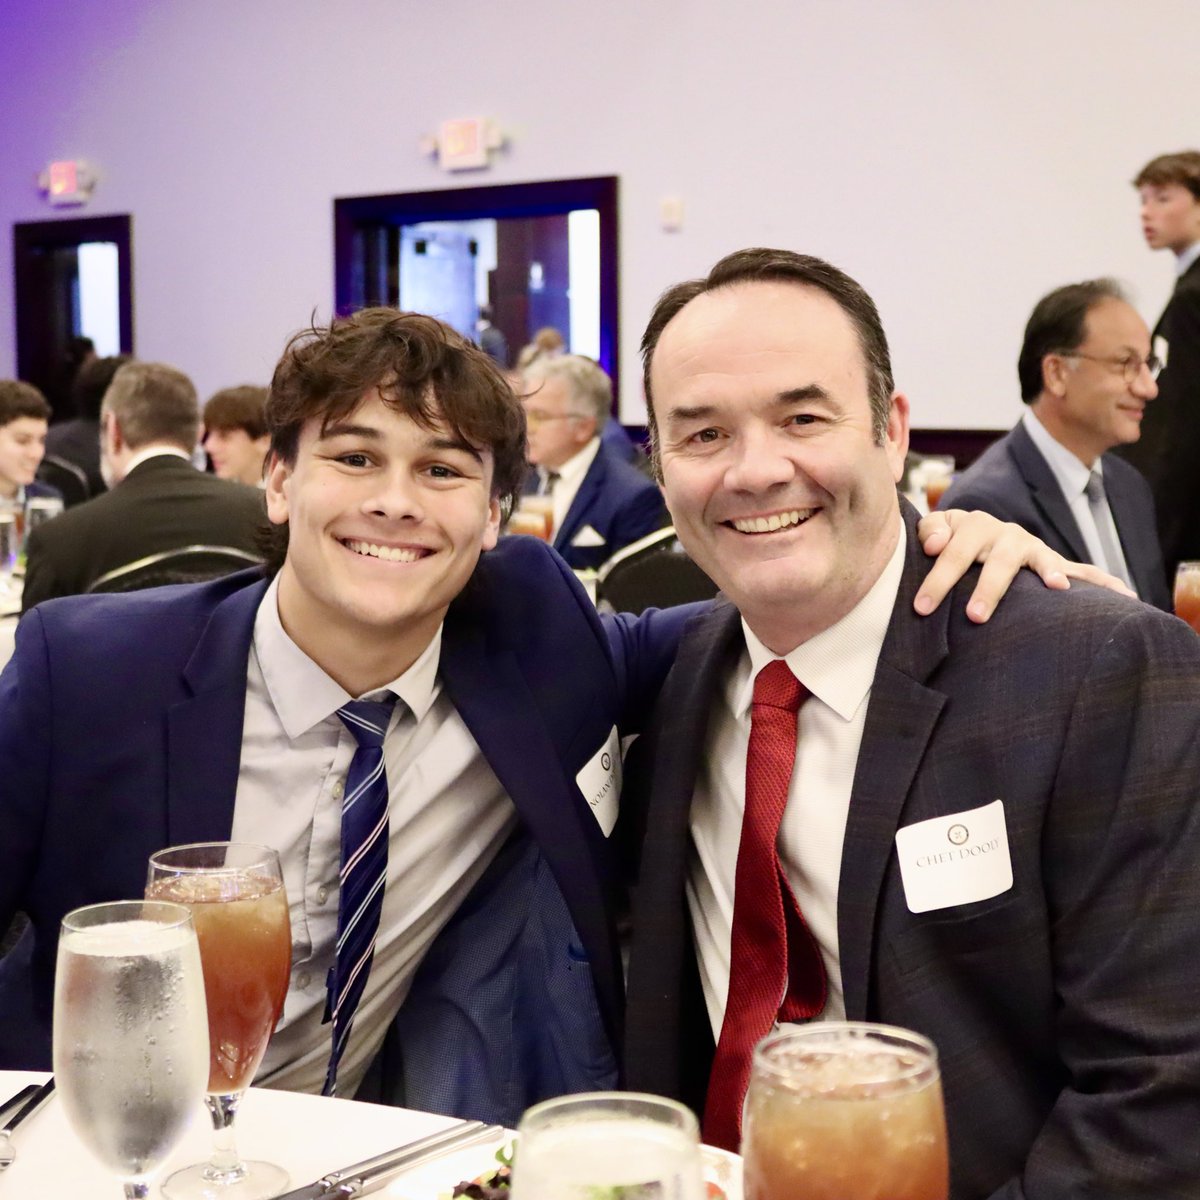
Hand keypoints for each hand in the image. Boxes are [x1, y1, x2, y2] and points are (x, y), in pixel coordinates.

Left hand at [914, 509, 1134, 622]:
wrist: (971, 534)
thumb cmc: (946, 541)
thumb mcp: (934, 532)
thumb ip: (930, 531)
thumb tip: (935, 544)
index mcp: (974, 525)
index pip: (954, 551)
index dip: (938, 578)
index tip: (922, 606)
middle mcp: (1007, 534)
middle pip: (999, 558)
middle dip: (987, 588)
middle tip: (975, 616)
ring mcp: (1033, 549)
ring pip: (1042, 560)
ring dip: (1049, 572)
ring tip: (1057, 587)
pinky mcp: (1051, 564)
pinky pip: (1082, 571)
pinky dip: (1102, 582)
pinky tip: (1125, 596)